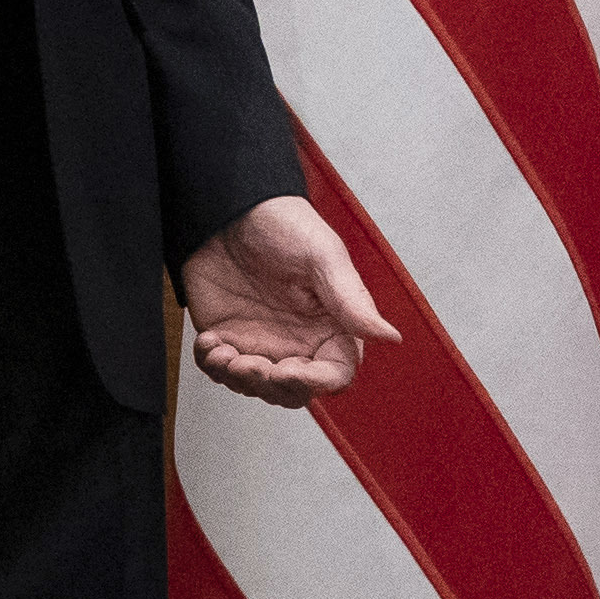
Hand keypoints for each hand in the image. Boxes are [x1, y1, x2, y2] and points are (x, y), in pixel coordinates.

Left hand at [180, 195, 399, 406]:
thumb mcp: (322, 255)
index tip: (289, 370)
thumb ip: (353, 300)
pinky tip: (210, 340)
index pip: (334, 373)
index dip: (314, 382)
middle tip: (250, 362)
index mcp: (331, 322)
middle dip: (270, 385)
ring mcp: (261, 340)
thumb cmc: (281, 221)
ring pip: (256, 387)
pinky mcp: (227, 337)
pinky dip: (212, 364)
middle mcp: (298, 337)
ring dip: (238, 378)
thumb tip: (389, 336)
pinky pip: (220, 370)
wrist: (225, 207)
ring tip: (225, 350)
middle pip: (294, 391)